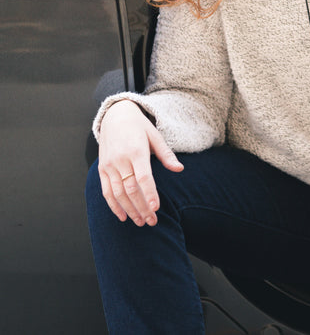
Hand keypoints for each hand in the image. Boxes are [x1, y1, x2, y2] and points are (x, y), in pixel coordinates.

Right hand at [97, 99, 182, 226]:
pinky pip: (106, 191)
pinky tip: (123, 216)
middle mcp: (120, 159)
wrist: (115, 117)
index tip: (156, 208)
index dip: (149, 194)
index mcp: (136, 151)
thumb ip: (166, 154)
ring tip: (141, 222)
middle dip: (142, 207)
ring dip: (129, 210)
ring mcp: (109, 165)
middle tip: (152, 221)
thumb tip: (180, 169)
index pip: (143, 177)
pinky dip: (114, 206)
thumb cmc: (139, 127)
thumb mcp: (155, 136)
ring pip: (118, 193)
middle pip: (131, 189)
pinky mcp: (102, 169)